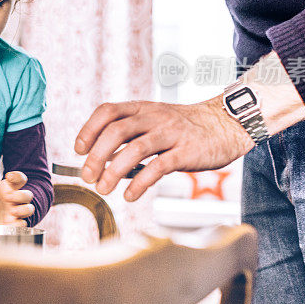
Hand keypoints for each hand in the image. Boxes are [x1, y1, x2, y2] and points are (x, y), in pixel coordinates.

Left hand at [0, 171, 34, 226]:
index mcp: (8, 188)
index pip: (20, 179)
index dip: (17, 176)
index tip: (8, 176)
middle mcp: (14, 200)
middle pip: (28, 194)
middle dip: (20, 195)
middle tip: (7, 198)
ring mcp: (15, 212)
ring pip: (29, 209)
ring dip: (23, 209)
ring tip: (12, 211)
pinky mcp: (14, 224)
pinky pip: (23, 224)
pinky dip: (18, 224)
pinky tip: (9, 223)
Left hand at [74, 97, 254, 200]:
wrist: (226, 125)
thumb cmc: (184, 128)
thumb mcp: (154, 121)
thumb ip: (130, 135)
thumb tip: (100, 159)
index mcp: (142, 108)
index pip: (107, 111)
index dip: (89, 129)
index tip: (78, 149)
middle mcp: (154, 117)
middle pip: (116, 131)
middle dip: (96, 155)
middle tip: (88, 176)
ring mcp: (170, 133)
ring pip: (135, 149)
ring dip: (113, 171)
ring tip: (104, 188)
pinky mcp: (186, 152)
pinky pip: (158, 167)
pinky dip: (140, 183)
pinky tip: (130, 195)